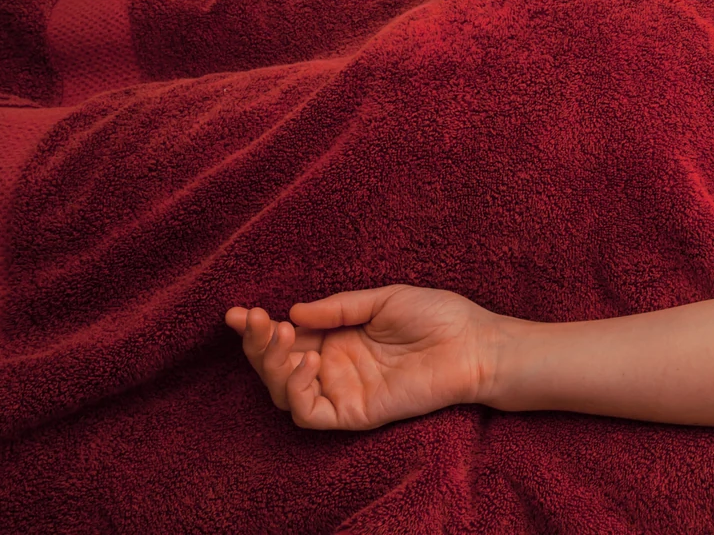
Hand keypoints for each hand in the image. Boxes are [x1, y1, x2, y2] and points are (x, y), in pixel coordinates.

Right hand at [225, 285, 500, 430]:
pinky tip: (307, 362)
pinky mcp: (354, 413)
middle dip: (259, 344)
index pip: (286, 337)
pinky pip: (310, 413)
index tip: (239, 313)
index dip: (259, 328)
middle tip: (256, 320)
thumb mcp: (383, 299)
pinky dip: (297, 391)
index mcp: (338, 337)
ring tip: (283, 335)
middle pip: (277, 366)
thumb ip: (339, 307)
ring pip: (285, 391)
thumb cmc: (438, 317)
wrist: (474, 344)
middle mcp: (333, 366)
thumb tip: (293, 311)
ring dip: (272, 365)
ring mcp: (342, 391)